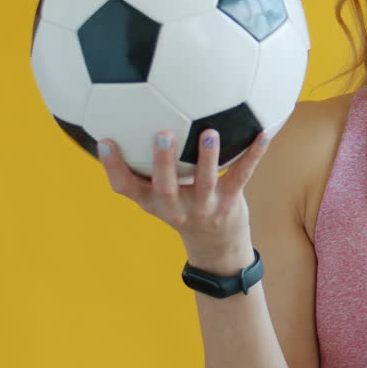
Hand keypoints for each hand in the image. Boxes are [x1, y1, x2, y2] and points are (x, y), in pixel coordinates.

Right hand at [98, 128, 271, 261]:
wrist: (216, 246)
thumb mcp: (156, 195)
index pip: (125, 187)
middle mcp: (176, 207)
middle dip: (162, 162)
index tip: (104, 141)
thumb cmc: (181, 207)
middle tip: (162, 134)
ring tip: (209, 132)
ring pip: (205, 182)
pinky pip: (242, 175)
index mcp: (153, 202)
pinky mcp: (230, 202)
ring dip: (207, 157)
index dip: (113, 167)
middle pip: (165, 187)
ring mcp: (205, 206)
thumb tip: (122, 121)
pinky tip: (262, 134)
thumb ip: (142, 167)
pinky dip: (253, 154)